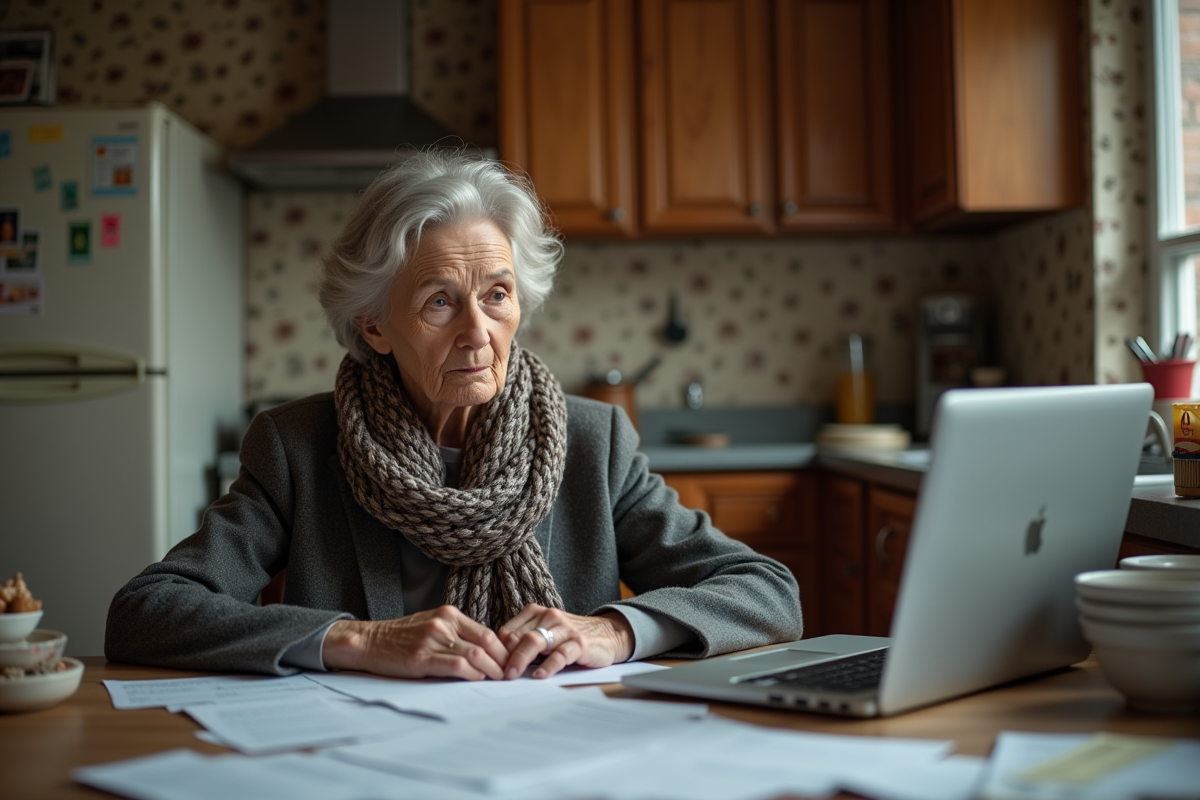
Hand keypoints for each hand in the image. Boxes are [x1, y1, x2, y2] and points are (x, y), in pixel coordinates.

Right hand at [322, 605, 509, 679]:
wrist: (369, 641)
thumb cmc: (402, 637)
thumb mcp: (432, 626)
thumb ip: (457, 634)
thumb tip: (485, 652)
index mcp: (449, 614)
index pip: (488, 633)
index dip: (504, 651)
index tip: (510, 664)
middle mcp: (444, 623)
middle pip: (487, 643)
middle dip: (503, 662)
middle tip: (509, 676)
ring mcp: (432, 639)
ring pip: (475, 655)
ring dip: (491, 671)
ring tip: (497, 681)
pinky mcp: (421, 657)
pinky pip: (457, 666)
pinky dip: (472, 675)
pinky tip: (475, 680)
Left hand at [497, 605, 634, 679]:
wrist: (608, 634)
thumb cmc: (570, 638)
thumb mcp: (545, 635)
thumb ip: (525, 643)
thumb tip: (499, 663)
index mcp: (535, 613)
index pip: (507, 632)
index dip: (497, 652)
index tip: (492, 669)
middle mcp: (548, 617)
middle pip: (517, 636)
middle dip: (504, 657)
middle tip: (496, 675)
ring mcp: (564, 629)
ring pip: (535, 641)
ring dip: (520, 660)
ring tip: (511, 676)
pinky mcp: (579, 642)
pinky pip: (560, 654)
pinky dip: (549, 665)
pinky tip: (541, 675)